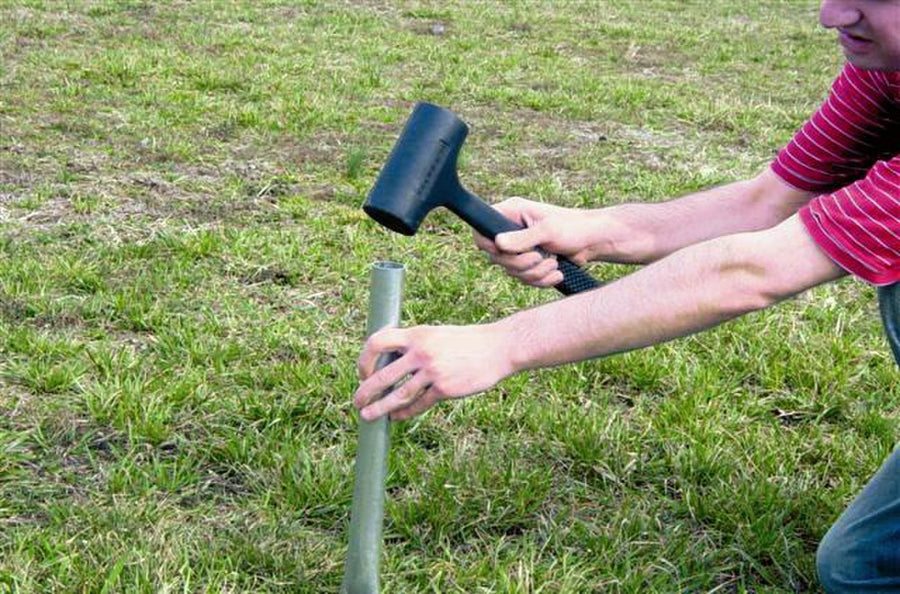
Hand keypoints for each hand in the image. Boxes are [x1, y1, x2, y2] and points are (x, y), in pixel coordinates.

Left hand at [354, 323, 516, 420]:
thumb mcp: (436, 335)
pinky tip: (397, 417)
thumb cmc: (465, 342)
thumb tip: (389, 361)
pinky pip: (419, 404)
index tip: (362, 372)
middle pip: (383, 375)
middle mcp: (421, 352)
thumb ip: (414, 345)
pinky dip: (405, 413)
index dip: (364, 359)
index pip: (377, 342)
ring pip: (398, 394)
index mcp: (416, 334)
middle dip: (366, 391)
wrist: (498, 348)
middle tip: (357, 402)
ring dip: (380, 408)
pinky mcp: (446, 388)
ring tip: (368, 416)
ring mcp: (433, 371)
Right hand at [472, 198, 606, 287]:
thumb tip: (498, 243)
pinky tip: (557, 273)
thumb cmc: (574, 227)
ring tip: (553, 263)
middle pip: (496, 258)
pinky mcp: (530, 263)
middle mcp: (511, 230)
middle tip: (539, 257)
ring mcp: (520, 248)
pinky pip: (525, 279)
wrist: (594, 242)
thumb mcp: (548, 231)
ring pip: (512, 272)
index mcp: (511, 213)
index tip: (505, 251)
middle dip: (520, 263)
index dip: (488, 245)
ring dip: (535, 273)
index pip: (482, 231)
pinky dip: (541, 280)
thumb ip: (522, 238)